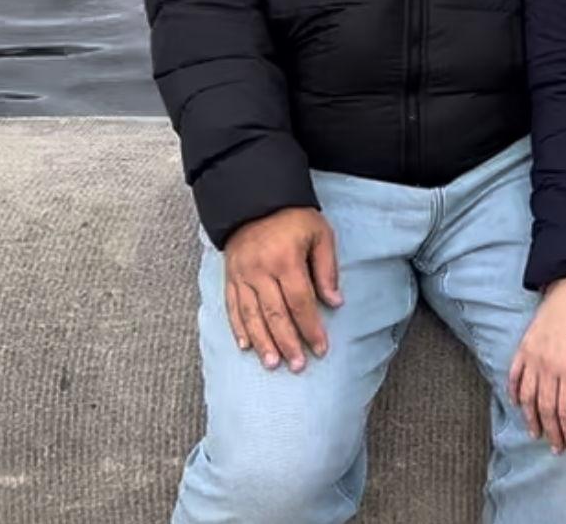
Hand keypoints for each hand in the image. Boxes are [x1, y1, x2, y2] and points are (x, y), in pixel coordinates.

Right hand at [222, 206, 342, 372]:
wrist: (256, 199)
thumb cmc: (294, 216)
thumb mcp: (319, 233)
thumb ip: (326, 268)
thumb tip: (335, 302)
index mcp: (286, 259)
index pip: (300, 302)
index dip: (311, 327)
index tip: (321, 348)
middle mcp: (260, 270)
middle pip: (275, 314)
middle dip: (288, 343)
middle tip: (298, 366)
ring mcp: (242, 274)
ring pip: (251, 316)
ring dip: (263, 343)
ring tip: (273, 363)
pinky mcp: (229, 276)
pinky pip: (232, 307)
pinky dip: (238, 328)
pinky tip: (246, 346)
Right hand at [507, 270, 565, 453]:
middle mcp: (548, 367)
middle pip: (546, 409)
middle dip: (551, 432)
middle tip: (555, 448)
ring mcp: (533, 357)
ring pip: (527, 397)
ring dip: (530, 419)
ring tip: (535, 433)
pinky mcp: (524, 347)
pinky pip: (514, 375)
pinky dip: (513, 393)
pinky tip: (517, 404)